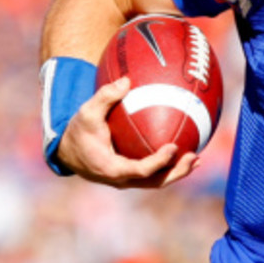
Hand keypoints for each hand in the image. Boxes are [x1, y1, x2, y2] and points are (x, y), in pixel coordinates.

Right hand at [56, 76, 198, 188]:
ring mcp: (126, 180)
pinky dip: (168, 167)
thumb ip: (105, 96)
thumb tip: (126, 80)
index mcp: (111, 168)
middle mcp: (121, 179)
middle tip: (194, 157)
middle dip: (176, 172)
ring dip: (177, 172)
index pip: (140, 170)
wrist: (67, 151)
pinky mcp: (129, 176)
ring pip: (156, 182)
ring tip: (196, 158)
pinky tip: (183, 152)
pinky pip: (152, 175)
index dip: (159, 162)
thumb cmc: (78, 131)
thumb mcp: (86, 112)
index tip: (173, 147)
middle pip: (154, 182)